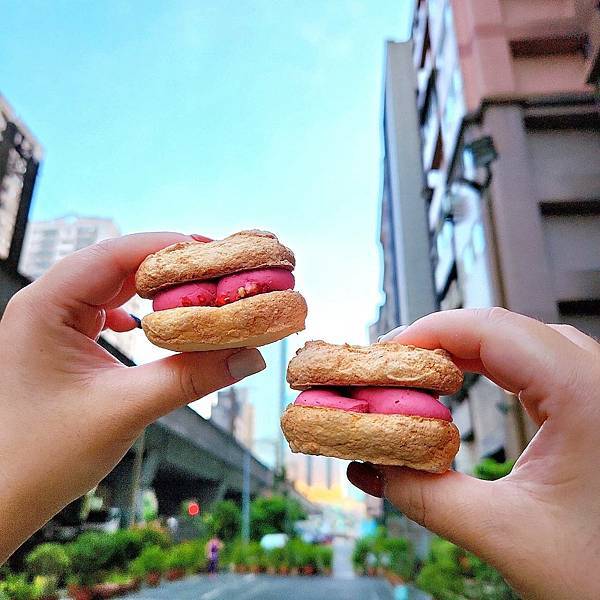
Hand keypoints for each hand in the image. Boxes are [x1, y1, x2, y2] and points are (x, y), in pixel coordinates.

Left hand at [0, 233, 264, 561]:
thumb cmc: (40, 457)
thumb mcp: (124, 410)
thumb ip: (190, 378)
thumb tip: (249, 357)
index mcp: (45, 306)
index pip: (115, 255)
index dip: (169, 248)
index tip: (217, 255)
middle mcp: (45, 304)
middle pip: (117, 264)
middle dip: (169, 269)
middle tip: (219, 274)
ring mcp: (50, 322)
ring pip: (112, 286)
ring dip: (156, 290)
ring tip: (199, 295)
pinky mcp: (60, 341)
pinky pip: (104, 309)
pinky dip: (138, 311)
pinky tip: (153, 324)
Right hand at [347, 308, 599, 599]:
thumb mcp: (508, 536)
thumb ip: (428, 498)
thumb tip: (376, 468)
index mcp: (586, 394)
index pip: (492, 330)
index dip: (428, 333)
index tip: (387, 356)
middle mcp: (598, 378)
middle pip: (503, 330)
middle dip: (440, 343)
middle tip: (395, 369)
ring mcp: (599, 388)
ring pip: (521, 342)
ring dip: (464, 352)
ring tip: (421, 374)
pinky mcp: (593, 404)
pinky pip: (536, 363)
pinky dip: (491, 365)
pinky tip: (465, 379)